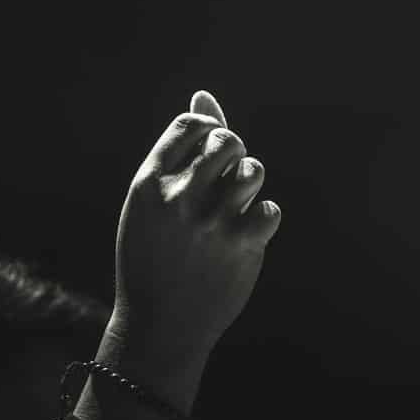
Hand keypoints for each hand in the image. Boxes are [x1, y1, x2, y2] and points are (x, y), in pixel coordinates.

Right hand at [107, 90, 281, 379]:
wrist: (159, 325)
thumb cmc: (156, 254)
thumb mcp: (155, 201)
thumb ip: (183, 150)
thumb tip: (205, 95)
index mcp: (149, 183)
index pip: (192, 124)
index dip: (209, 133)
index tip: (206, 159)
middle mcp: (178, 198)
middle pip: (228, 141)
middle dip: (234, 154)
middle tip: (225, 180)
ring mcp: (210, 222)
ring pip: (253, 171)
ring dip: (250, 185)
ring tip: (235, 206)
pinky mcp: (240, 247)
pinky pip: (270, 208)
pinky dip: (263, 218)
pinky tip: (246, 233)